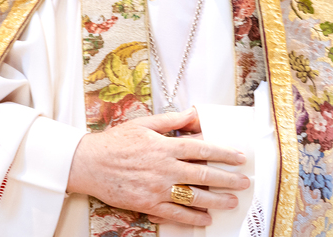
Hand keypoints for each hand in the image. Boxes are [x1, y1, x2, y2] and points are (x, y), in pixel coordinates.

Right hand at [67, 108, 248, 226]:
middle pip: (203, 174)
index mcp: (165, 145)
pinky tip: (205, 218)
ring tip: (232, 201)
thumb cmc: (116, 141)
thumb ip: (173, 119)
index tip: (239, 157)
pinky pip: (174, 213)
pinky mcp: (147, 204)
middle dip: (227, 178)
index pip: (202, 148)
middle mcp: (165, 167)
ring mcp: (157, 188)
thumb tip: (194, 114)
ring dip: (216, 199)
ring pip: (193, 196)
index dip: (224, 153)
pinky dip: (192, 217)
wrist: (88, 163)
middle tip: (244, 181)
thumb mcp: (145, 123)